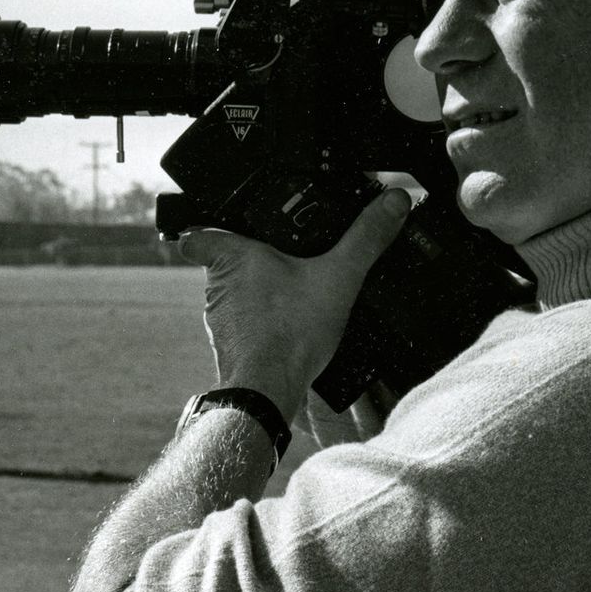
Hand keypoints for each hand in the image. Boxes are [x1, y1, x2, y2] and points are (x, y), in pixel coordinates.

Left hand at [179, 189, 411, 420]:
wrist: (268, 390)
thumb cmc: (290, 332)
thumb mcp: (339, 276)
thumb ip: (366, 238)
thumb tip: (393, 201)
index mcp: (232, 258)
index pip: (197, 235)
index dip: (206, 228)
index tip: (223, 225)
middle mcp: (218, 287)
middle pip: (224, 263)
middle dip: (252, 261)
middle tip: (285, 257)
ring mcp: (220, 320)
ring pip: (235, 296)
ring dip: (260, 295)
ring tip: (295, 296)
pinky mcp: (231, 346)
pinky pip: (245, 326)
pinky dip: (264, 324)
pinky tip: (293, 328)